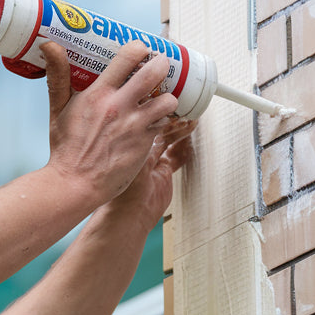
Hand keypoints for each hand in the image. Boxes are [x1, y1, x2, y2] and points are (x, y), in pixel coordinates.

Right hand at [42, 40, 178, 203]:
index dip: (140, 48)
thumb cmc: (66, 148)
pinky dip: (162, 120)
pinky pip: (164, 124)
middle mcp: (120, 107)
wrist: (75, 183)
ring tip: (160, 98)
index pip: (128, 57)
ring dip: (167, 97)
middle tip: (160, 66)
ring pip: (167, 100)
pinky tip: (155, 120)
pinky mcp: (145, 143)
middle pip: (154, 72)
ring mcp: (135, 126)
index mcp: (99, 94)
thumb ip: (58, 75)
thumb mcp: (57, 108)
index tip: (142, 49)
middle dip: (162, 64)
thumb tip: (49, 44)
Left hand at [113, 115, 195, 229]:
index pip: (143, 118)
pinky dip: (184, 147)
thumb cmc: (123, 188)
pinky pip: (176, 156)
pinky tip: (191, 138)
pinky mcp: (163, 173)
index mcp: (128, 142)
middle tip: (184, 108)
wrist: (130, 214)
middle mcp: (139, 149)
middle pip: (157, 126)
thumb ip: (145, 138)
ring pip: (169, 139)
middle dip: (171, 117)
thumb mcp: (136, 158)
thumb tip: (152, 117)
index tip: (166, 100)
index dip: (155, 108)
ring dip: (180, 130)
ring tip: (191, 120)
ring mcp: (152, 161)